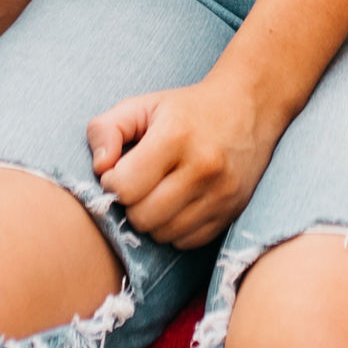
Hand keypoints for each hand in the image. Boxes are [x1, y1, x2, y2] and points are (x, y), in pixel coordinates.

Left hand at [87, 72, 282, 247]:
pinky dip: (175, 229)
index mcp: (176, 136)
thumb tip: (99, 168)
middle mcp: (203, 167)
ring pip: (163, 234)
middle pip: (142, 217)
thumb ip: (106, 129)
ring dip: (152, 219)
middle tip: (139, 183)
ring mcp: (221, 194)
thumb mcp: (142, 105)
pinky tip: (179, 204)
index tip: (120, 170)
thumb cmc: (187, 109)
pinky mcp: (232, 211)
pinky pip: (187, 242)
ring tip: (159, 192)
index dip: (112, 182)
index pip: (125, 187)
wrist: (248, 107)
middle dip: (131, 204)